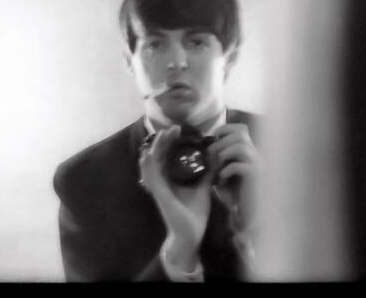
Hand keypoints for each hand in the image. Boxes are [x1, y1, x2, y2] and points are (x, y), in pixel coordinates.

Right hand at [139, 125, 213, 270]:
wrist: (190, 235)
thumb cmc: (194, 213)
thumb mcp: (203, 188)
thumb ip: (207, 173)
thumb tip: (216, 156)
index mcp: (171, 178)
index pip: (166, 155)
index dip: (169, 141)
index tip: (179, 130)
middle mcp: (162, 181)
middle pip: (157, 155)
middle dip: (163, 140)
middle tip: (173, 128)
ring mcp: (158, 187)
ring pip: (149, 163)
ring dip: (155, 148)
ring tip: (163, 135)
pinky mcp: (158, 194)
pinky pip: (150, 176)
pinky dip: (149, 164)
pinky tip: (151, 153)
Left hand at [207, 123, 259, 231]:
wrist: (249, 214)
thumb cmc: (235, 195)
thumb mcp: (222, 173)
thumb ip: (217, 160)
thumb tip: (202, 150)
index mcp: (248, 152)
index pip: (241, 129)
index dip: (226, 129)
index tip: (213, 138)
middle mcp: (255, 155)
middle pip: (240, 133)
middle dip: (221, 141)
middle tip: (210, 154)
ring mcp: (257, 164)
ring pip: (240, 146)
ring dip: (223, 154)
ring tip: (215, 166)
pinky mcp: (255, 176)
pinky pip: (239, 166)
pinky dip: (226, 171)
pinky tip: (221, 181)